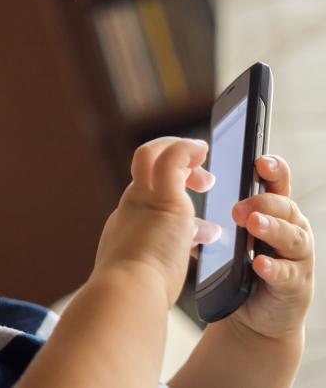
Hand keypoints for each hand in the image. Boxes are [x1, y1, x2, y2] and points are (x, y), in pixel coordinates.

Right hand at [93, 137, 218, 306]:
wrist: (126, 294)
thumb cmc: (140, 293)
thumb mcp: (152, 266)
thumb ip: (170, 249)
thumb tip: (192, 242)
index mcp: (127, 223)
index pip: (146, 194)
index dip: (171, 192)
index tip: (192, 207)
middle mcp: (132, 205)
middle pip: (144, 165)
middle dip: (175, 165)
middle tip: (203, 182)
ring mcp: (144, 200)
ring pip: (153, 154)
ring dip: (181, 154)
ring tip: (208, 176)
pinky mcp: (163, 201)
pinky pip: (173, 159)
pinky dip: (187, 149)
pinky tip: (202, 149)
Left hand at [222, 155, 312, 339]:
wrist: (252, 315)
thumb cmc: (240, 268)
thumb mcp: (229, 237)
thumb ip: (214, 216)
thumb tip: (179, 189)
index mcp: (274, 213)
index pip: (276, 184)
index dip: (273, 170)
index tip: (260, 160)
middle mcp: (291, 230)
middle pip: (284, 207)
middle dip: (263, 202)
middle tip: (238, 206)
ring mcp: (296, 258)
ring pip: (291, 236)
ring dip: (271, 228)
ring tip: (252, 223)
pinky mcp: (295, 286)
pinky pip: (286, 274)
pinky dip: (272, 267)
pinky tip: (258, 265)